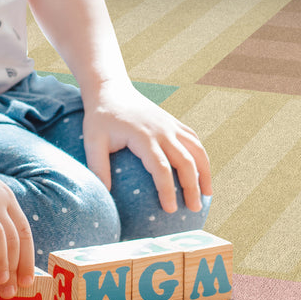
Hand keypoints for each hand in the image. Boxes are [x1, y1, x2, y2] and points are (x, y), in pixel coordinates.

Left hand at [82, 81, 212, 212]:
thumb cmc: (100, 118)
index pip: (161, 168)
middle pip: (186, 161)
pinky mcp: (174, 122)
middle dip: (192, 187)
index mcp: (144, 136)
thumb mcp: (92, 141)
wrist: (111, 90)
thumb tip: (103, 197)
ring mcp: (171, 125)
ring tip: (207, 195)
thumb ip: (98, 168)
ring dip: (205, 172)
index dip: (167, 190)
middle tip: (194, 209)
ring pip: (197, 150)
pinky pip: (194, 140)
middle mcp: (163, 130)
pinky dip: (201, 157)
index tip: (170, 209)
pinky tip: (202, 173)